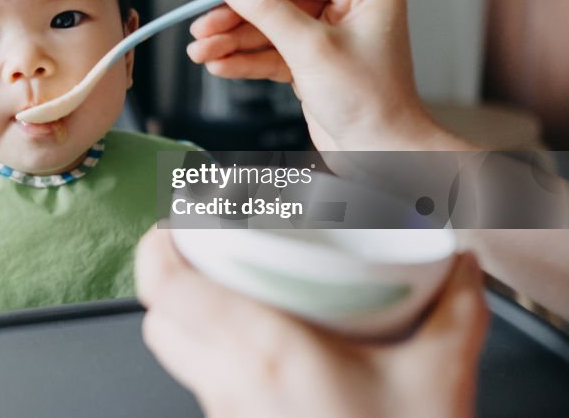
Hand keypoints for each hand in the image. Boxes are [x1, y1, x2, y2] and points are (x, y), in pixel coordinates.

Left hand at [135, 226, 488, 417]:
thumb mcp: (437, 379)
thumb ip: (454, 311)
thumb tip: (460, 266)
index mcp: (264, 353)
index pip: (168, 290)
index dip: (157, 247)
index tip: (175, 220)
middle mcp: (230, 386)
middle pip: (159, 320)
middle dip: (170, 278)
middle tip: (202, 250)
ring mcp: (227, 416)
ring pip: (177, 355)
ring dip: (189, 317)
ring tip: (228, 289)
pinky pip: (204, 385)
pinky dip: (213, 354)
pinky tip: (256, 343)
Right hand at [188, 0, 463, 150]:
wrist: (383, 158)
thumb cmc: (371, 103)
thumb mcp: (310, 47)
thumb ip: (265, 7)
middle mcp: (347, 10)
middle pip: (276, 1)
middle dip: (235, 17)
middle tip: (201, 25)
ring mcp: (327, 39)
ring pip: (269, 30)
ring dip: (232, 42)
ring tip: (200, 51)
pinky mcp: (311, 66)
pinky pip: (271, 54)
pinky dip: (245, 61)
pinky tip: (220, 65)